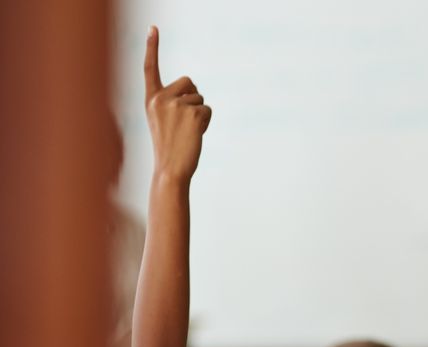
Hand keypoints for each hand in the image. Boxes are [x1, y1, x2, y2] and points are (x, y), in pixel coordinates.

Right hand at [144, 26, 211, 182]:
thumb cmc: (168, 147)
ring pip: (200, 97)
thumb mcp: (163, 120)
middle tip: (184, 121)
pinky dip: (206, 121)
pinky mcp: (193, 113)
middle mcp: (160, 98)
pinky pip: (208, 109)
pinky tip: (195, 134)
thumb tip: (195, 91)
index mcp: (150, 99)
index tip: (153, 27)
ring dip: (200, 112)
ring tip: (187, 131)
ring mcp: (177, 105)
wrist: (170, 169)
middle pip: (189, 82)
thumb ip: (172, 102)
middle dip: (193, 97)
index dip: (152, 46)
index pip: (150, 68)